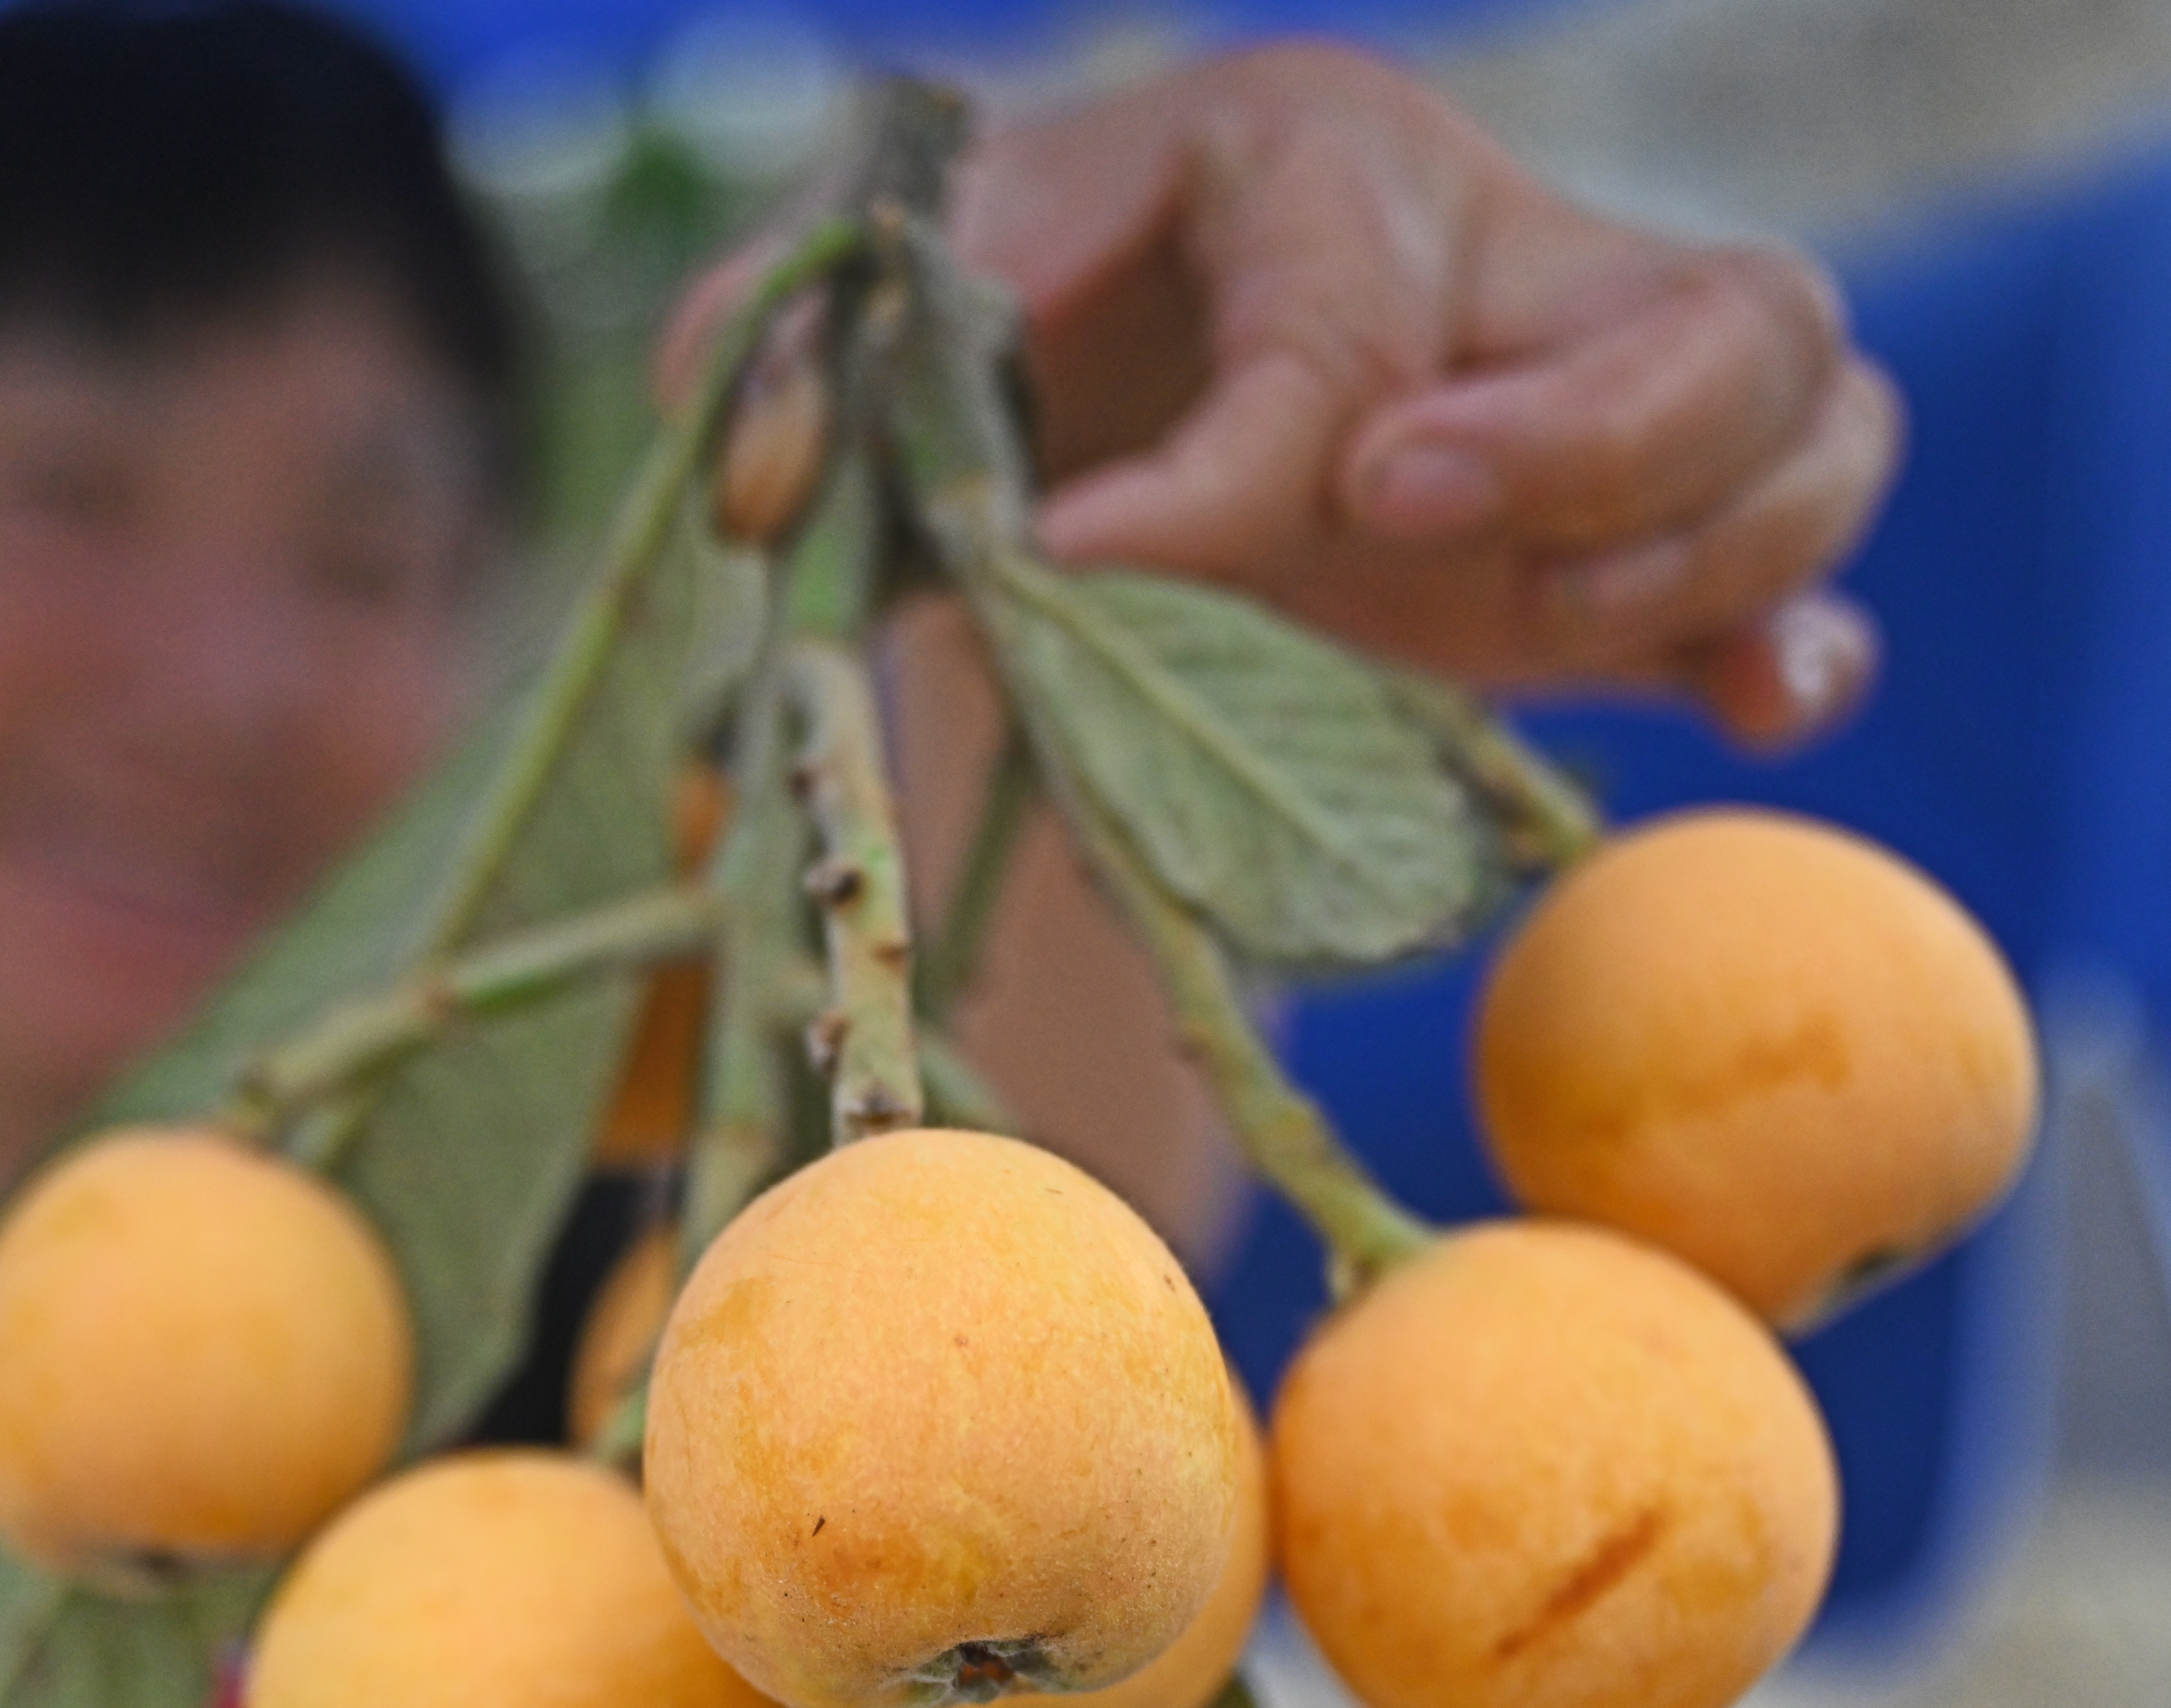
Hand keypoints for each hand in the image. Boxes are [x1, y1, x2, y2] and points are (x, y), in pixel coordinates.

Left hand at [674, 43, 1900, 748]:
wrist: (1076, 397)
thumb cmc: (994, 334)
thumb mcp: (881, 309)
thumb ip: (785, 341)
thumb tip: (732, 437)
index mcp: (1316, 163)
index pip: (1335, 329)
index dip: (1220, 471)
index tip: (1079, 561)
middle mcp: (1502, 256)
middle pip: (1709, 311)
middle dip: (1581, 442)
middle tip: (1397, 519)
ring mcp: (1601, 394)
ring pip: (1806, 420)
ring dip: (1694, 555)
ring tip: (1532, 635)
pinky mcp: (1633, 535)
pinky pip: (1802, 566)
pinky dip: (1790, 644)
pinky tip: (1744, 713)